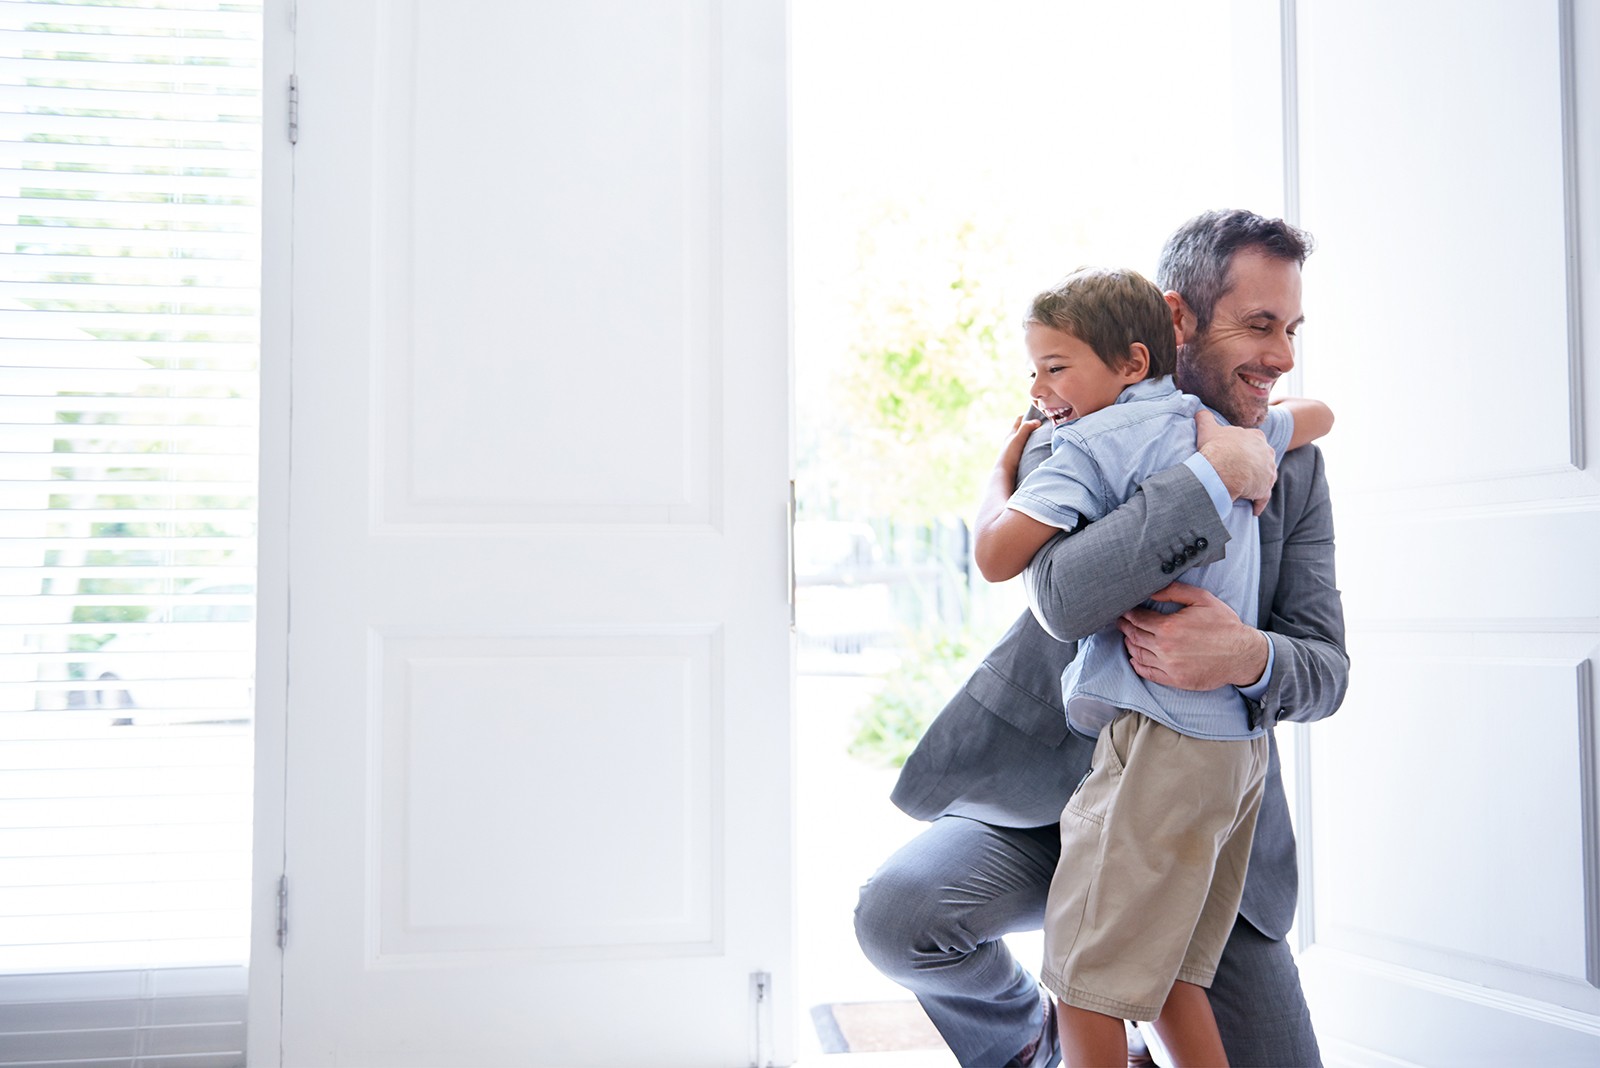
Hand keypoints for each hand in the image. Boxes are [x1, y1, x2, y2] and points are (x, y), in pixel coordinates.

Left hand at [996, 414, 1042, 475]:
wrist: (1003, 474)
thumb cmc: (1010, 455)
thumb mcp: (1018, 439)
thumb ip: (1026, 428)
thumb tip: (1037, 421)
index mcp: (1011, 434)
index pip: (1019, 419)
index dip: (1028, 415)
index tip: (1038, 414)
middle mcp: (1010, 440)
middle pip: (1021, 429)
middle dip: (1030, 425)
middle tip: (1043, 425)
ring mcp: (1012, 450)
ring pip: (1022, 439)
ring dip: (1031, 437)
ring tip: (1042, 438)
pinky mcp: (1015, 458)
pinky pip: (1023, 449)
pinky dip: (1030, 446)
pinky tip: (1035, 450)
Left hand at [1118, 582, 1269, 689]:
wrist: (1243, 654)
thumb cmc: (1224, 625)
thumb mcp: (1202, 599)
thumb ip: (1174, 591)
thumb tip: (1152, 590)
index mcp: (1169, 627)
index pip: (1139, 619)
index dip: (1129, 613)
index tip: (1124, 610)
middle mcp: (1165, 648)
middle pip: (1135, 636)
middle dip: (1126, 627)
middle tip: (1120, 621)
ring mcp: (1169, 666)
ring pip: (1139, 654)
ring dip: (1129, 644)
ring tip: (1127, 636)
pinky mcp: (1175, 680)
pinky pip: (1148, 673)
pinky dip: (1137, 665)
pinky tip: (1134, 659)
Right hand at [1195, 410, 1275, 515]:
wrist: (1223, 469)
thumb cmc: (1217, 448)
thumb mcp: (1209, 429)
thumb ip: (1205, 417)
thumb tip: (1198, 410)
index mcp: (1256, 436)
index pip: (1254, 442)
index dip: (1244, 450)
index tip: (1235, 457)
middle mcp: (1266, 452)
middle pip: (1262, 460)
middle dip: (1254, 467)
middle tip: (1240, 475)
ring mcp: (1268, 471)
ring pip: (1265, 478)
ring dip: (1257, 485)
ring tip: (1245, 492)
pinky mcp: (1265, 488)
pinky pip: (1263, 497)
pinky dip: (1258, 503)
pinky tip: (1253, 509)